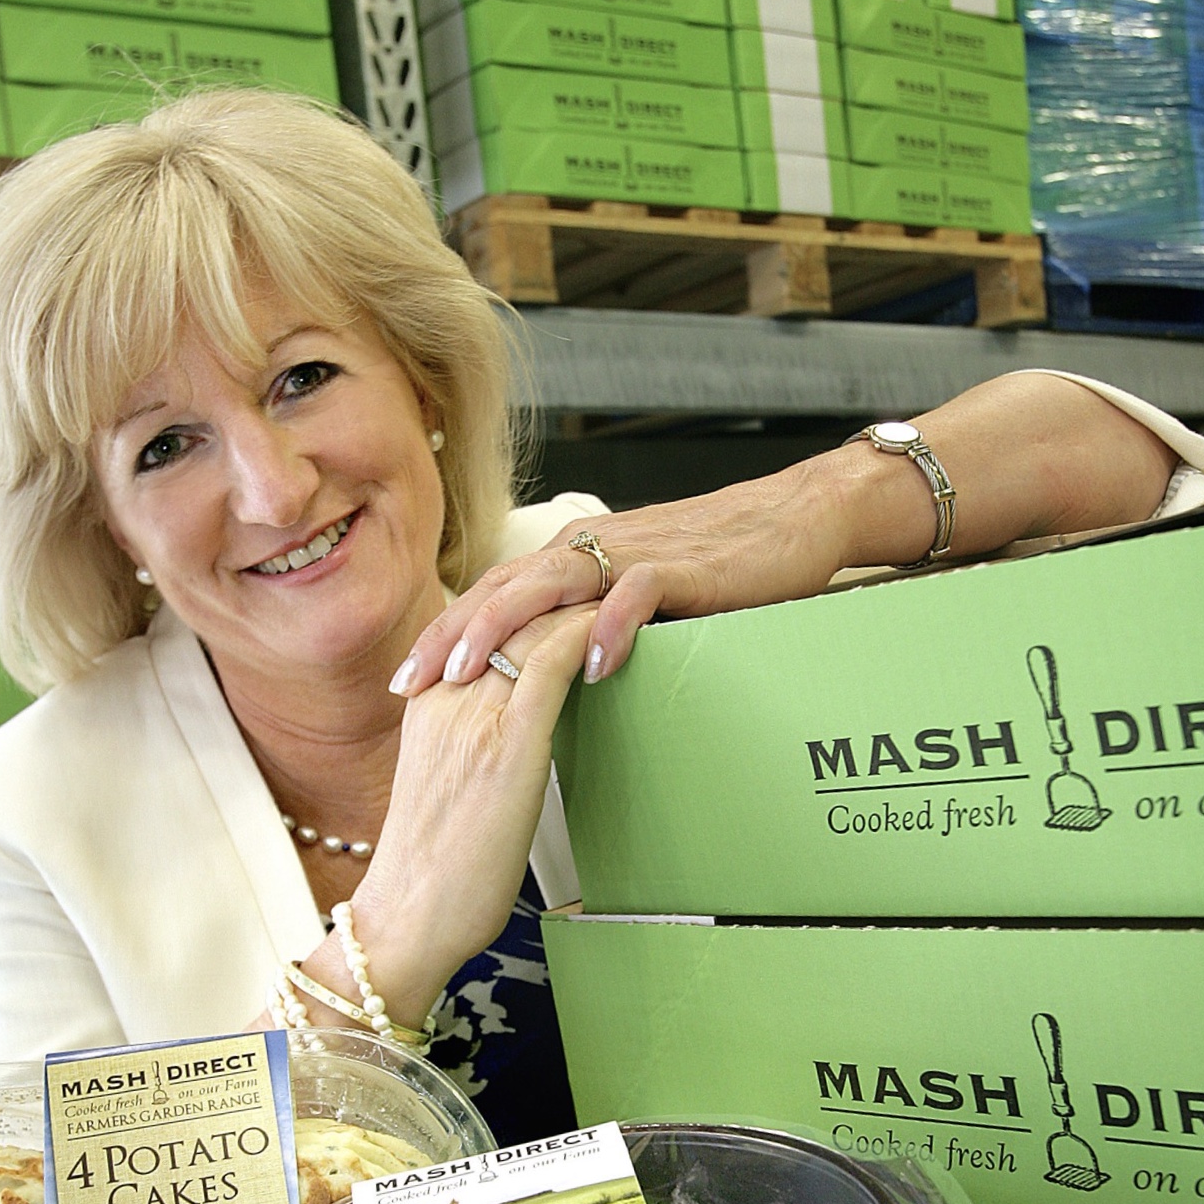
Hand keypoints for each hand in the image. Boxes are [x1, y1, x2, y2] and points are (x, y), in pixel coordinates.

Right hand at [299, 604, 597, 1027]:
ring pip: (531, 628)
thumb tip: (516, 731)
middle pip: (506, 613)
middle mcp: (445, 696)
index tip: (571, 593)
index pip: (481, 623)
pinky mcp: (507, 745)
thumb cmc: (433, 868)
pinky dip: (585, 636)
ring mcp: (473, 718)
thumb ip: (471, 742)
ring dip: (580, 603)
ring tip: (623, 592)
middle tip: (608, 578)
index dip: (529, 600)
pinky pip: (549, 664)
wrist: (407, 919)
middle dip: (559, 589)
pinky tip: (614, 630)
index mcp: (427, 702)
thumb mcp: (444, 783)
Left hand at [392, 374, 1182, 695]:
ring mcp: (637, 553)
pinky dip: (617, 625)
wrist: (798, 516)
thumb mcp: (639, 588)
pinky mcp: (686, 565)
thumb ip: (592, 617)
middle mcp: (592, 547)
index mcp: (575, 553)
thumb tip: (547, 676)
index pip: (493, 593)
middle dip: (452, 638)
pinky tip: (598, 664)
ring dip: (509, 629)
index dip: (445, 633)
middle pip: (504, 589)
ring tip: (473, 675)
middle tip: (409, 687)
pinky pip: (643, 593)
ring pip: (554, 585)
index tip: (404, 682)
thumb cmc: (718, 560)